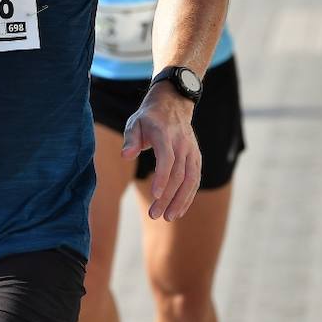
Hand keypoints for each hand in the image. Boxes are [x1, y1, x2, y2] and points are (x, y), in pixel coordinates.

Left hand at [123, 81, 201, 220]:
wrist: (173, 104)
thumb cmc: (148, 118)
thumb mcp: (134, 122)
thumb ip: (130, 139)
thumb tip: (125, 155)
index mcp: (165, 134)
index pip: (167, 158)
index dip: (162, 177)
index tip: (154, 195)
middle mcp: (182, 143)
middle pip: (178, 174)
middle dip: (167, 197)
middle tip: (154, 215)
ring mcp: (191, 151)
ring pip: (190, 180)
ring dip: (180, 201)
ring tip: (168, 217)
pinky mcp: (196, 158)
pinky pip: (195, 180)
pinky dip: (188, 196)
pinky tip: (179, 210)